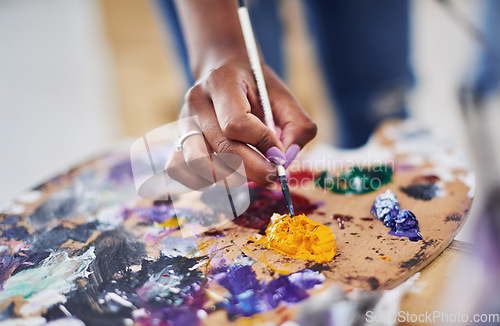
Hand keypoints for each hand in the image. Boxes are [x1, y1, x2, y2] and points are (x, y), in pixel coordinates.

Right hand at [166, 58, 316, 188]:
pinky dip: (203, 180)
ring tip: (249, 173)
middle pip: (222, 148)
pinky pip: (180, 169)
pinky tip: (225, 174)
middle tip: (272, 175)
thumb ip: (297, 126)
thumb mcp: (284, 97)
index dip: (262, 143)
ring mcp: (183, 121)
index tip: (279, 153)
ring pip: (199, 163)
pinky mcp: (178, 138)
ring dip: (230, 176)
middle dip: (254, 169)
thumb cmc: (256, 87)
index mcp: (222, 82)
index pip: (237, 123)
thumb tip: (286, 161)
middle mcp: (197, 101)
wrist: (223, 70)